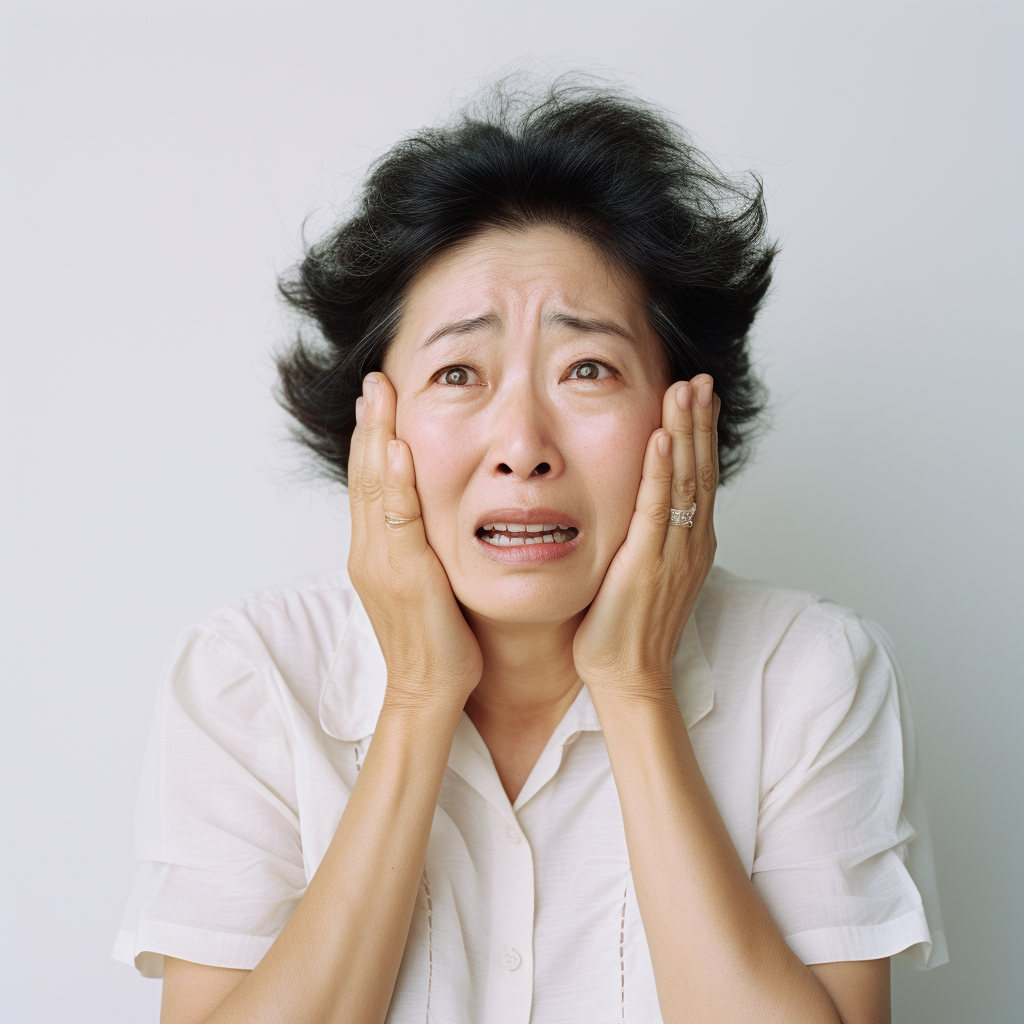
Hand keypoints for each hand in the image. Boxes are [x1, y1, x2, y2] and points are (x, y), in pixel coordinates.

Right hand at [347, 373, 482, 714]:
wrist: (428, 691)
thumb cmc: (434, 641)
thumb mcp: (423, 584)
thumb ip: (419, 547)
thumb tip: (432, 517)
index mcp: (376, 551)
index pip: (369, 482)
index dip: (372, 438)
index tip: (379, 399)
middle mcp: (370, 551)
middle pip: (364, 475)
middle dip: (370, 425)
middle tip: (375, 381)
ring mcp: (382, 563)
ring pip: (373, 490)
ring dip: (376, 438)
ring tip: (379, 395)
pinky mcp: (403, 576)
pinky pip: (397, 521)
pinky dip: (393, 484)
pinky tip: (395, 450)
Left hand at [572, 374, 719, 703]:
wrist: (628, 677)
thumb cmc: (627, 631)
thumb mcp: (642, 574)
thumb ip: (645, 539)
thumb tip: (634, 512)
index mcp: (690, 544)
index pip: (698, 477)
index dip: (700, 435)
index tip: (697, 397)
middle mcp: (691, 543)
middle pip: (700, 470)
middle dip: (700, 421)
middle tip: (700, 379)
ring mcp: (674, 553)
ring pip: (685, 481)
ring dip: (687, 432)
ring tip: (686, 390)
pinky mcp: (647, 564)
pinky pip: (656, 508)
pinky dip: (660, 470)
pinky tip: (661, 437)